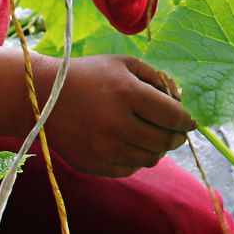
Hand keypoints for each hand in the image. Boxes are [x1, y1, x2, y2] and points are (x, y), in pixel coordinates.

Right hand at [46, 54, 194, 176]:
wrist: (41, 98)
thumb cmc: (88, 76)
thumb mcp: (123, 64)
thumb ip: (157, 79)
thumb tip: (183, 103)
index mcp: (126, 93)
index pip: (174, 116)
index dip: (189, 120)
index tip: (192, 120)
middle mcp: (116, 123)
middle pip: (165, 141)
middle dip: (177, 136)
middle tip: (177, 131)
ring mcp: (103, 148)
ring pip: (150, 158)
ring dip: (157, 149)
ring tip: (152, 136)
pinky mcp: (93, 165)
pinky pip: (130, 169)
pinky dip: (136, 158)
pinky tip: (129, 143)